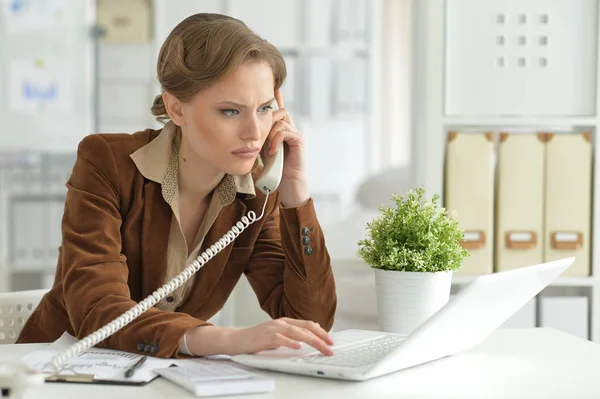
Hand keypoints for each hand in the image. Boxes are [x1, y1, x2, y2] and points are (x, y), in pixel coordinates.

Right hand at [185, 317, 334, 356]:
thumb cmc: (257, 339)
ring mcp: (273, 328)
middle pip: (306, 327)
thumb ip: (292, 333)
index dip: (321, 332)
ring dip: (311, 340)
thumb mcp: (278, 335)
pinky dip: (289, 343)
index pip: (308, 324)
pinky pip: (280, 339)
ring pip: (297, 332)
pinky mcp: (265, 336)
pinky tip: (297, 347)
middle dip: (321, 337)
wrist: (236, 340)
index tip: (331, 340)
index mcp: (285, 321)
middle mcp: (281, 322)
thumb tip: (310, 333)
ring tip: (321, 347)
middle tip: (331, 346)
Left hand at [266, 90, 308, 206]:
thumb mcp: (262, 150)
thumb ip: (258, 138)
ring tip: (266, 145)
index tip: (270, 87)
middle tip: (263, 110)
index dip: (275, 99)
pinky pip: (286, 132)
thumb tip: (244, 130)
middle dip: (270, 110)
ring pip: (281, 121)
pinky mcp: (299, 141)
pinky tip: (271, 150)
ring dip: (270, 131)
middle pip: (280, 111)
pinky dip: (276, 140)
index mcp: (280, 131)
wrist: (287, 183)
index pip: (278, 111)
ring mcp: (295, 134)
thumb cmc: (273, 169)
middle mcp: (289, 129)